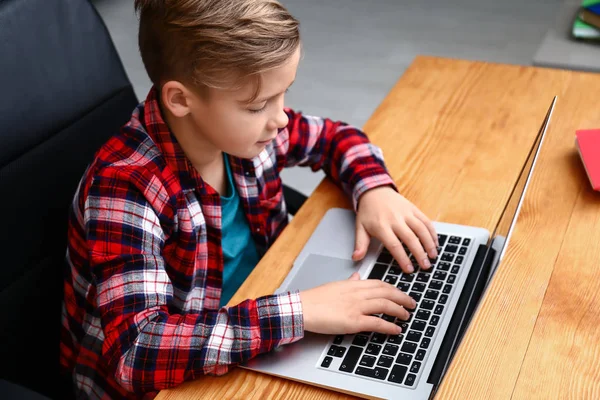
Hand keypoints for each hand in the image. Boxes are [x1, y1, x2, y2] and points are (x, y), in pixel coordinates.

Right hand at [300, 273, 414, 334]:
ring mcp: (356, 307)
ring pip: (385, 305)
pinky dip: (389, 326)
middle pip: (386, 293)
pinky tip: (396, 329)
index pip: (379, 284)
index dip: (393, 289)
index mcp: (353, 284)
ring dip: (399, 311)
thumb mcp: (334, 285)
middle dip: (402, 298)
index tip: (401, 293)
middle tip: (411, 304)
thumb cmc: (314, 299)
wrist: (303, 308)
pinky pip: (377, 323)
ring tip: (406, 315)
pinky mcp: (353, 321)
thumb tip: (356, 276)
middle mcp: (357, 293)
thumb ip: (349, 281)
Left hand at [353, 187, 437, 272]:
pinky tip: (435, 242)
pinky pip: (425, 220)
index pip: (394, 245)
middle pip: (410, 239)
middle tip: (425, 266)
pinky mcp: (413, 208)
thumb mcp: (360, 227)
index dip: (403, 258)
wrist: (374, 191)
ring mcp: (406, 213)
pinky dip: (432, 232)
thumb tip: (356, 258)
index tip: (409, 269)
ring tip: (433, 256)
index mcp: (381, 226)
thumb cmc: (368, 212)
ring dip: (429, 243)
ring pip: (421, 229)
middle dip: (419, 254)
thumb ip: (360, 244)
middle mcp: (395, 219)